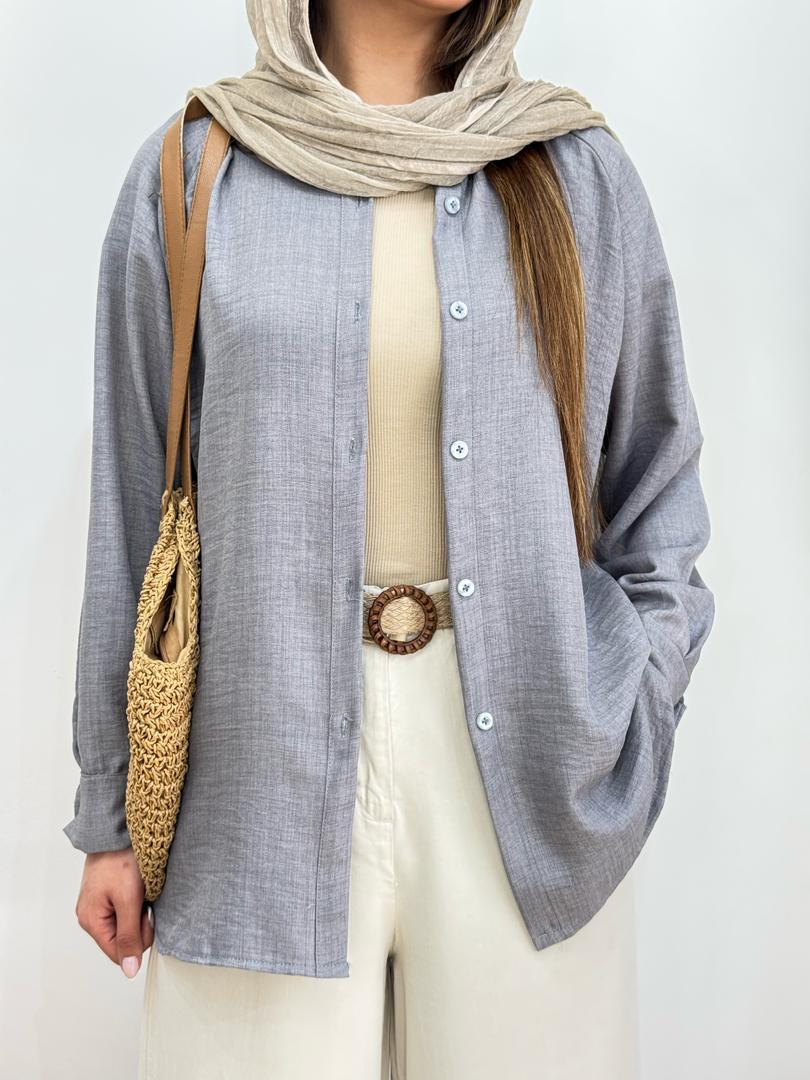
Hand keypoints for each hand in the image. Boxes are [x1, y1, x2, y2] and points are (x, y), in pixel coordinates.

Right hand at [74, 847, 153, 977]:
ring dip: (139, 910)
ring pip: (127, 923)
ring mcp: (99, 904)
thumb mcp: (129, 900)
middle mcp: (92, 916)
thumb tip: (129, 970)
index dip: (138, 939)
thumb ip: (129, 936)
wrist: (118, 829)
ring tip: (140, 889)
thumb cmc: (121, 859)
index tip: (144, 916)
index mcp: (91, 921)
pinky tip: (137, 886)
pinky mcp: (108, 893)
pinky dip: (136, 900)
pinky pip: (126, 909)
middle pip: (123, 939)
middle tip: (143, 899)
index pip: (118, 953)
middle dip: (139, 923)